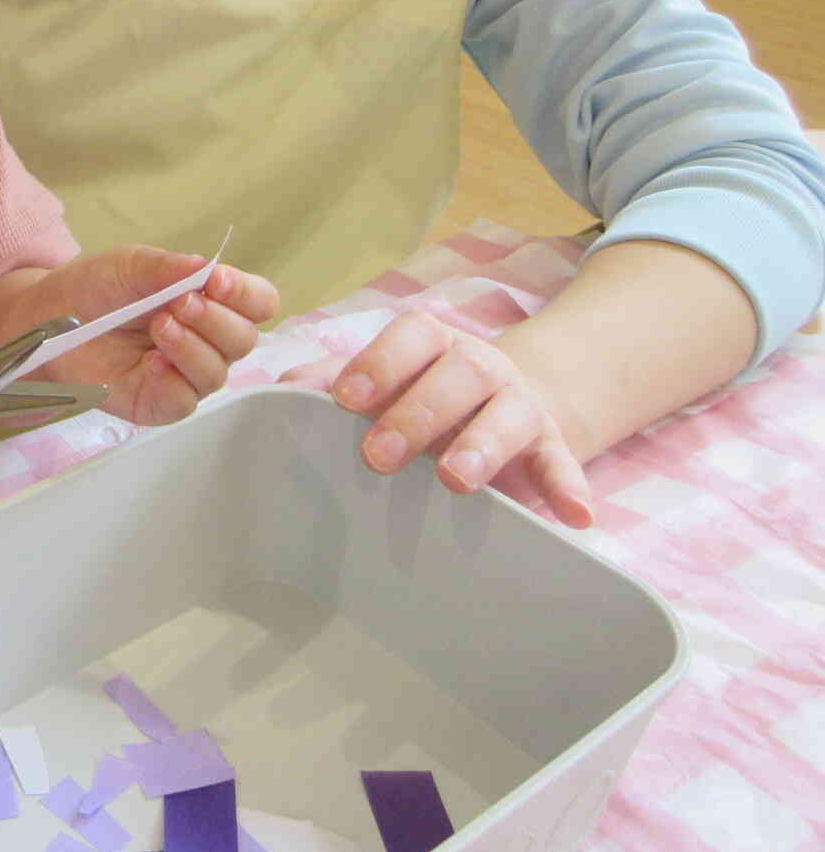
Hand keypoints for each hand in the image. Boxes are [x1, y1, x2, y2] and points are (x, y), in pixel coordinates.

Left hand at [22, 248, 278, 425]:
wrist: (49, 317)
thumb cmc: (95, 288)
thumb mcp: (130, 265)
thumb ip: (167, 267)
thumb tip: (205, 266)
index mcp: (210, 301)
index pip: (258, 302)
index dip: (246, 293)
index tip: (216, 280)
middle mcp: (206, 340)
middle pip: (243, 339)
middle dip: (215, 319)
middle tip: (178, 303)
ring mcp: (185, 374)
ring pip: (217, 372)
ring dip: (191, 347)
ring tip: (159, 326)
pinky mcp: (159, 402)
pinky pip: (184, 400)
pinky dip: (171, 380)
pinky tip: (149, 363)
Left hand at [280, 310, 593, 526]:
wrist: (510, 403)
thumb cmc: (423, 394)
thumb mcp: (382, 385)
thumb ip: (331, 385)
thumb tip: (279, 396)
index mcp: (431, 344)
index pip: (409, 337)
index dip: (378, 362)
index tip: (345, 398)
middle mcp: (479, 365)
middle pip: (456, 375)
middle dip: (416, 414)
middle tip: (378, 457)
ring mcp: (520, 403)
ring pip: (509, 414)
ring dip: (482, 446)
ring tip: (456, 480)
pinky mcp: (553, 444)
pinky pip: (564, 461)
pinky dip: (569, 485)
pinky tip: (573, 514)